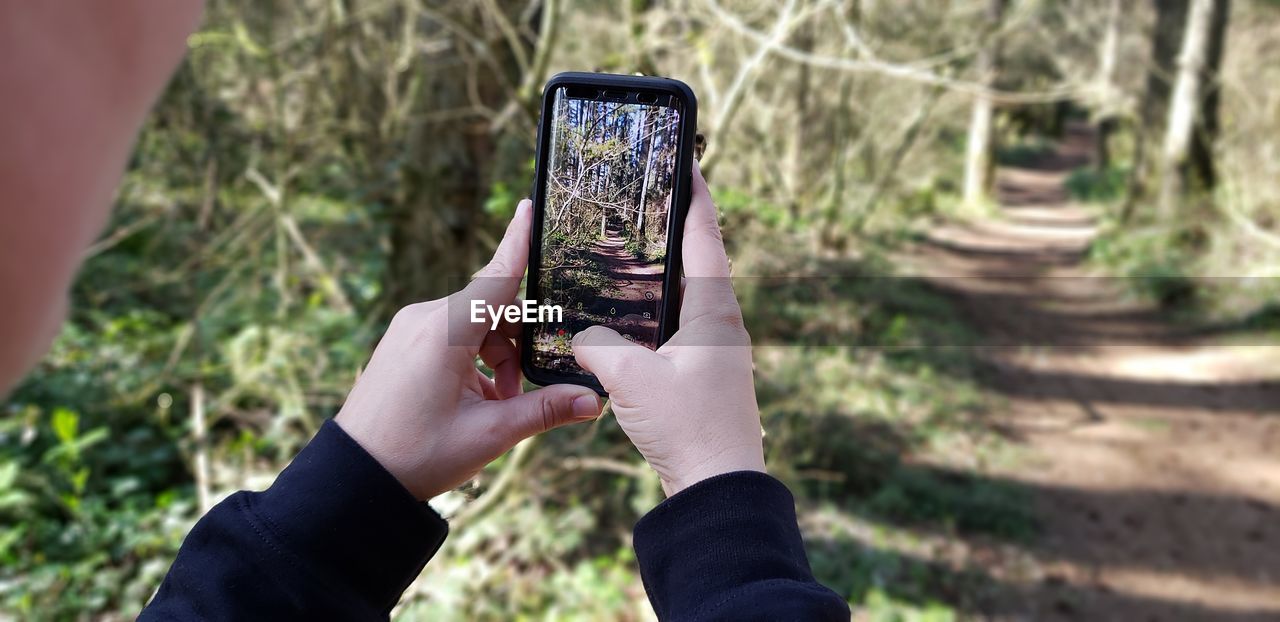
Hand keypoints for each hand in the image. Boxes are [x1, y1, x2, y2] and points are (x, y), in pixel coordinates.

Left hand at [336, 200, 602, 499]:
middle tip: (526, 391)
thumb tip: (593, 401)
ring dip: (497, 358)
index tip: (530, 205)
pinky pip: (451, 338)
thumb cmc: (417, 454)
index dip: (518, 241)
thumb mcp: (490, 433)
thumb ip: (545, 410)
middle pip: (493, 309)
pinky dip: (473, 362)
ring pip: (474, 326)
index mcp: (446, 330)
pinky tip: (478, 403)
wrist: (355, 478)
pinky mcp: (401, 344)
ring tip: (499, 407)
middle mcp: (425, 318)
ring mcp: (409, 330)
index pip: (497, 275)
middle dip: (518, 344)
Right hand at [572, 165, 764, 495]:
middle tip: (650, 200)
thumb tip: (580, 337)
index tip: (690, 161)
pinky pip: (677, 330)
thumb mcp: (631, 378)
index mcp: (714, 312)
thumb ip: (597, 346)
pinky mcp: (704, 376)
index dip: (695, 196)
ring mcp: (716, 352)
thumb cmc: (687, 427)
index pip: (704, 237)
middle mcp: (722, 325)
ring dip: (664, 275)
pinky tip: (629, 320)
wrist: (716, 488)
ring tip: (634, 252)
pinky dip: (655, 314)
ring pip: (686, 298)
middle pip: (698, 262)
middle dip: (675, 230)